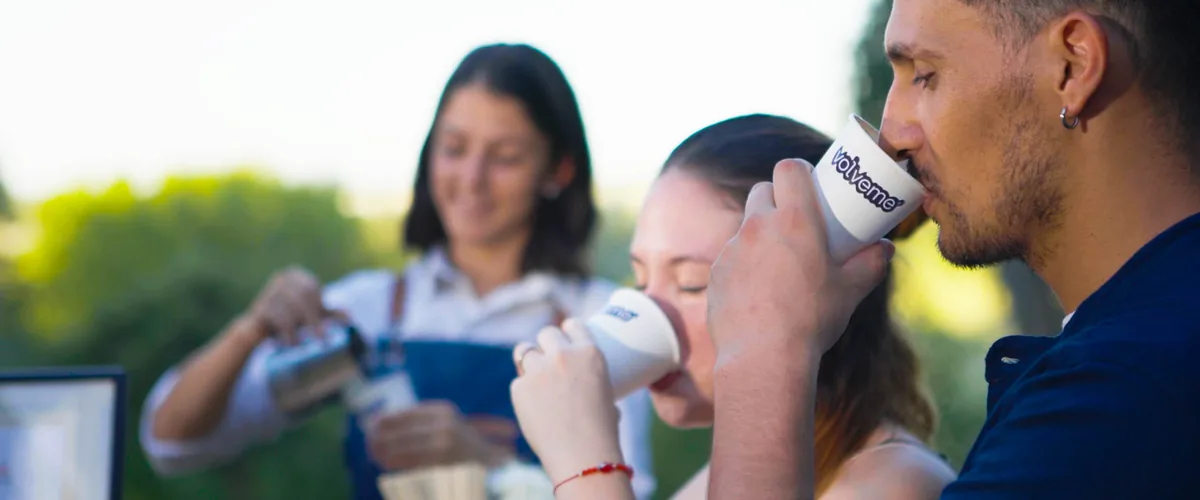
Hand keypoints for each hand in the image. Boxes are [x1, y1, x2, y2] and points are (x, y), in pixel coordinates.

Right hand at [238, 265, 345, 345]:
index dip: (319, 306)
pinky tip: (288, 344)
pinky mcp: (260, 307)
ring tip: (301, 345)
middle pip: (303, 298)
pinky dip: (285, 333)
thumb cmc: (288, 317)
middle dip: (313, 321)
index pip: (312, 288)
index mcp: (295, 274)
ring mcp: (268, 291)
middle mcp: (281, 278)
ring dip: (298, 330)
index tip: (325, 324)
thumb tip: (352, 320)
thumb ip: (329, 313)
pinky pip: (277, 320)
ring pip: (291, 311)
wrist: (257, 329)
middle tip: (323, 340)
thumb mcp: (311, 314)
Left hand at [366, 401, 515, 469]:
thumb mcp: (445, 425)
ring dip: (385, 450)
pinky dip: (395, 462)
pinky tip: (385, 463)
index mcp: (443, 410)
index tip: (371, 423)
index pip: (406, 412)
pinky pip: (412, 461)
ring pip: (404, 445)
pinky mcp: (443, 460)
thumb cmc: (463, 447)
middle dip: (381, 435)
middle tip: (368, 441)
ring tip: (373, 453)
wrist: (492, 466)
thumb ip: (420, 423)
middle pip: (402, 429)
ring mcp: (445, 441)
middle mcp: (444, 422)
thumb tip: (379, 422)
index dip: (386, 419)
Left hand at [510, 319, 623, 482]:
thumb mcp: (607, 397)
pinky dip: (524, 392)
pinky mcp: (520, 388)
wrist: (583, 457)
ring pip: (524, 351)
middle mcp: (563, 356)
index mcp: (590, 353)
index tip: (563, 335)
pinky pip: (518, 383)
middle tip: (545, 359)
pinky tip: (533, 407)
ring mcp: (539, 370)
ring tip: (532, 376)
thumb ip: (591, 382)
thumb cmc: (601, 434)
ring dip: (528, 361)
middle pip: (546, 334)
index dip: (566, 330)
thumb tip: (584, 388)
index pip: (573, 325)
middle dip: (545, 344)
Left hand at [708, 159, 893, 367]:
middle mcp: (758, 227)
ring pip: (745, 227)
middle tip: (794, 222)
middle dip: (776, 198)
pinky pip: (731, 258)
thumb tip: (885, 248)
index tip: (808, 183)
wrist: (764, 357)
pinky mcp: (716, 273)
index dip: (798, 170)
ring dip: (760, 234)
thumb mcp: (851, 290)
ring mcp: (732, 249)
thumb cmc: (812, 320)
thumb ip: (871, 264)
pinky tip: (758, 290)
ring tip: (778, 262)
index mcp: (794, 220)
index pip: (788, 169)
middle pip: (762, 191)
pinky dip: (744, 265)